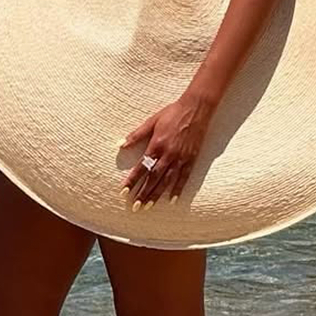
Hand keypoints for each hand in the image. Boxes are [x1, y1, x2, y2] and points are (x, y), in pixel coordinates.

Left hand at [119, 93, 214, 207]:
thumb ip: (136, 135)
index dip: (132, 180)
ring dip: (157, 194)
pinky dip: (178, 189)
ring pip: (167, 180)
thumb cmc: (172, 113)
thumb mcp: (152, 121)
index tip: (124, 191)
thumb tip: (120, 145)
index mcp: (156, 144)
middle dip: (143, 193)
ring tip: (148, 206)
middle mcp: (168, 154)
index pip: (142, 167)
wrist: (195, 108)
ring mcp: (180, 157)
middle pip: (153, 178)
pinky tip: (172, 199)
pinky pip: (184, 177)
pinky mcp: (191, 158)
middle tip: (135, 207)